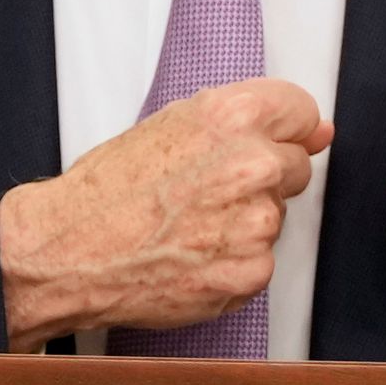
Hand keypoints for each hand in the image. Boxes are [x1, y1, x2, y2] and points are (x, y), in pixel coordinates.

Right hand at [0, 79, 330, 351]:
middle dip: (261, 179)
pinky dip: (232, 262)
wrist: (69, 253)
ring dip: (244, 223)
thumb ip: (244, 123)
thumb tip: (316, 133)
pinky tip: (190, 255)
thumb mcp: (169, 125)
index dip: (283, 131)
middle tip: (205, 192)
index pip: (302, 113)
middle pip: (294, 167)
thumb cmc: (106, 191)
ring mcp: (257, 222)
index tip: (270, 143)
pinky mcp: (251, 271)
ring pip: (275, 217)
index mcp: (233, 116)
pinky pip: (260, 261)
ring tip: (188, 227)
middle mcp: (254, 165)